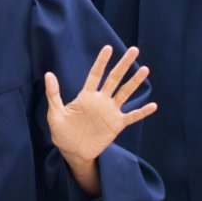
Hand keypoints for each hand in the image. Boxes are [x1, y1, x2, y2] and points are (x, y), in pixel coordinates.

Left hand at [45, 45, 156, 183]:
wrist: (72, 152)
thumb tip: (48, 74)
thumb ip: (53, 94)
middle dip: (123, 65)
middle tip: (134, 50)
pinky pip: (131, 117)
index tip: (108, 48)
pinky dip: (142, 112)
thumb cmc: (62, 132)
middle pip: (114, 79)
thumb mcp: (55, 114)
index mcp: (86, 96)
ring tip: (145, 69)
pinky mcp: (116, 125)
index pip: (95, 75)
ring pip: (125, 93)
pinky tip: (153, 105)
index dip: (101, 62)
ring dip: (134, 82)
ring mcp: (110, 112)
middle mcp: (101, 100)